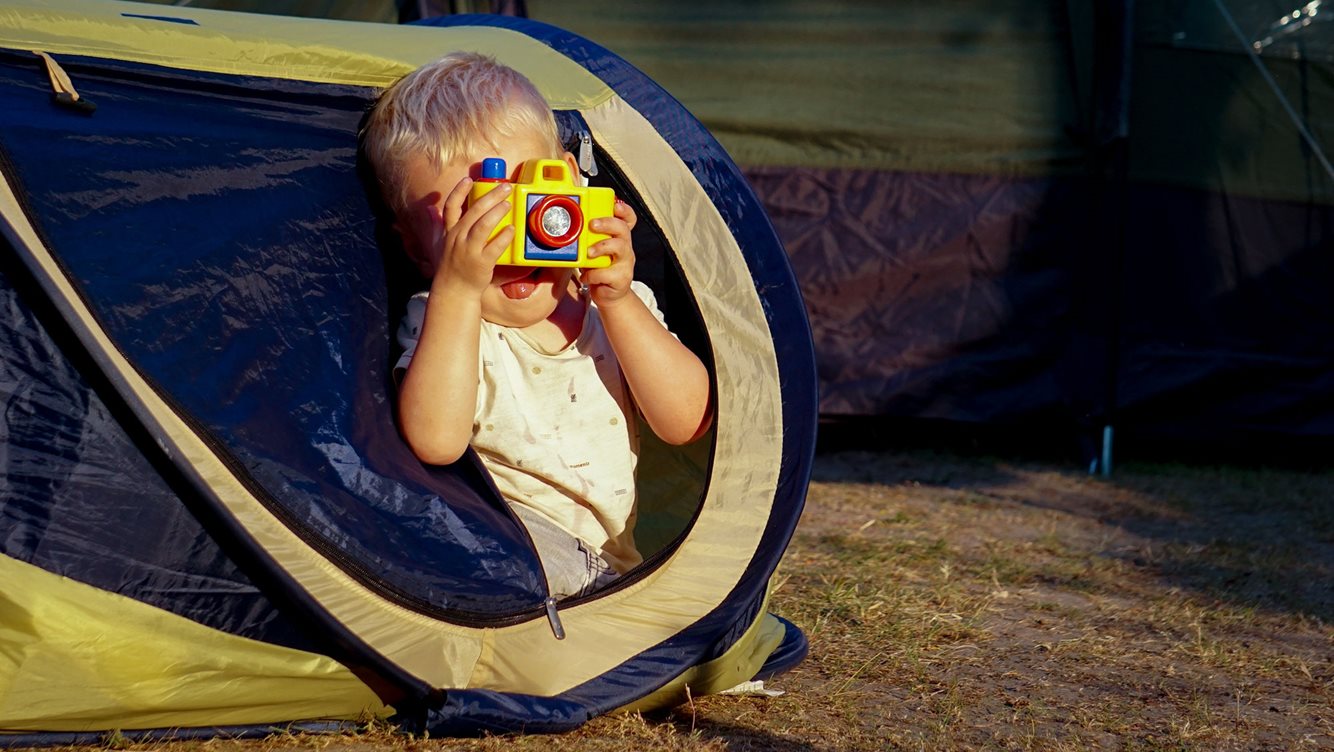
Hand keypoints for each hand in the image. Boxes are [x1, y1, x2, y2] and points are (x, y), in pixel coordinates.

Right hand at [408, 178, 514, 296]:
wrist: (454, 291)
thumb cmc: (450, 266)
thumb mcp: (438, 244)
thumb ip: (436, 225)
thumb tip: (428, 209)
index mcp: (450, 232)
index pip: (451, 206)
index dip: (459, 191)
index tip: (469, 179)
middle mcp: (458, 238)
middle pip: (474, 211)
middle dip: (490, 196)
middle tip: (505, 187)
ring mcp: (469, 250)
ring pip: (483, 226)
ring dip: (497, 212)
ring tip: (508, 203)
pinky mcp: (481, 263)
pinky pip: (494, 247)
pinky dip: (504, 237)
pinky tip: (512, 229)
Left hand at [580, 199, 636, 305]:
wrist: (608, 295)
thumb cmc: (599, 269)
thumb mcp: (593, 251)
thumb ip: (587, 240)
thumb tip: (567, 228)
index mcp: (619, 238)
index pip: (628, 220)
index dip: (624, 211)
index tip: (614, 205)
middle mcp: (625, 247)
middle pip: (623, 229)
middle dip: (607, 223)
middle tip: (592, 224)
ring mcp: (625, 263)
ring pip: (620, 247)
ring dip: (601, 247)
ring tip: (588, 253)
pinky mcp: (622, 279)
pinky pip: (607, 273)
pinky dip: (592, 275)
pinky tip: (586, 277)